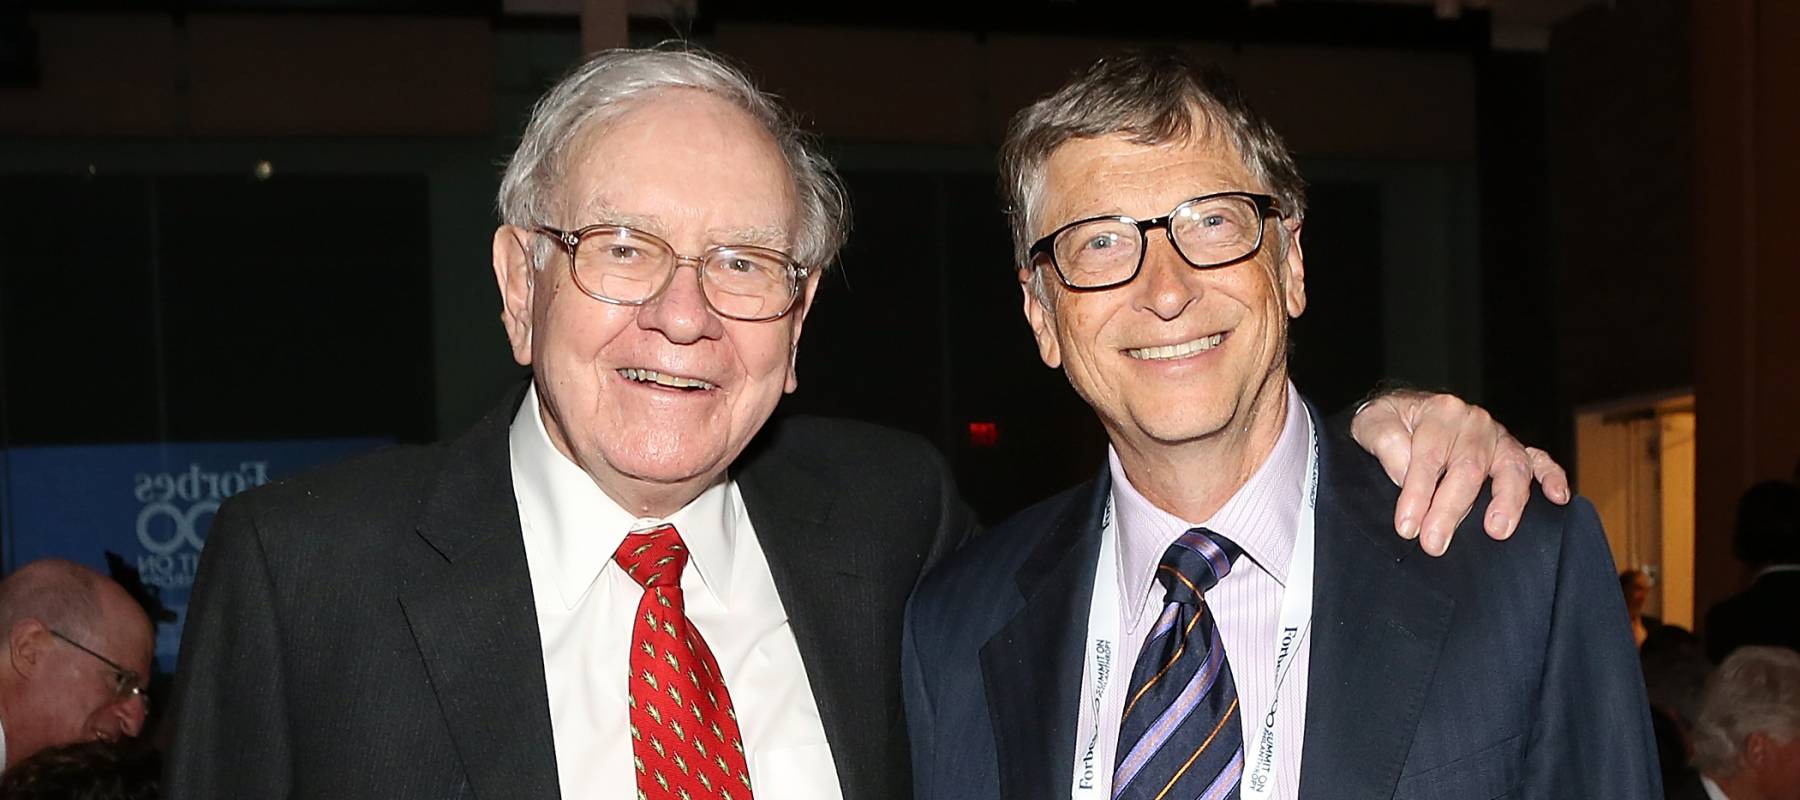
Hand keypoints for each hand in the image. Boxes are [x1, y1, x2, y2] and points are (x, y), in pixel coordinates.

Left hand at [1351, 390, 1569, 555]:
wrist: (1404, 411)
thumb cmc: (1390, 422)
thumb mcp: (1371, 423)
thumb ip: (1385, 442)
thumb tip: (1404, 472)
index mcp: (1439, 413)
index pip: (1429, 457)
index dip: (1417, 494)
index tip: (1407, 526)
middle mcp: (1474, 422)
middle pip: (1468, 468)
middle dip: (1450, 509)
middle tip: (1435, 543)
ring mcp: (1498, 437)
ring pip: (1510, 467)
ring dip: (1506, 500)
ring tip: (1496, 530)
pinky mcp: (1513, 451)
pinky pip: (1539, 461)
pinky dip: (1552, 477)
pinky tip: (1558, 498)